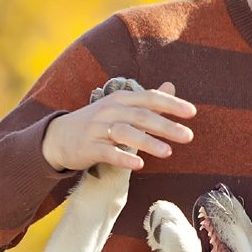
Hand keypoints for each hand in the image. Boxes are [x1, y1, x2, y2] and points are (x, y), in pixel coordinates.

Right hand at [41, 82, 195, 171]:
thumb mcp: (121, 107)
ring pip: (125, 133)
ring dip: (147, 142)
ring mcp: (97, 129)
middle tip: (188, 136)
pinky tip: (138, 165)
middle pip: (141, 116)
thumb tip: (172, 86)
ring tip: (168, 152)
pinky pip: (107, 152)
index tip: (192, 112)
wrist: (59, 137)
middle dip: (166, 126)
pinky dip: (123, 158)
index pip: (149, 98)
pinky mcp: (88, 148)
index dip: (170, 104)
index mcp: (121, 99)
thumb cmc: (97, 123)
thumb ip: (147, 100)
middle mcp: (110, 110)